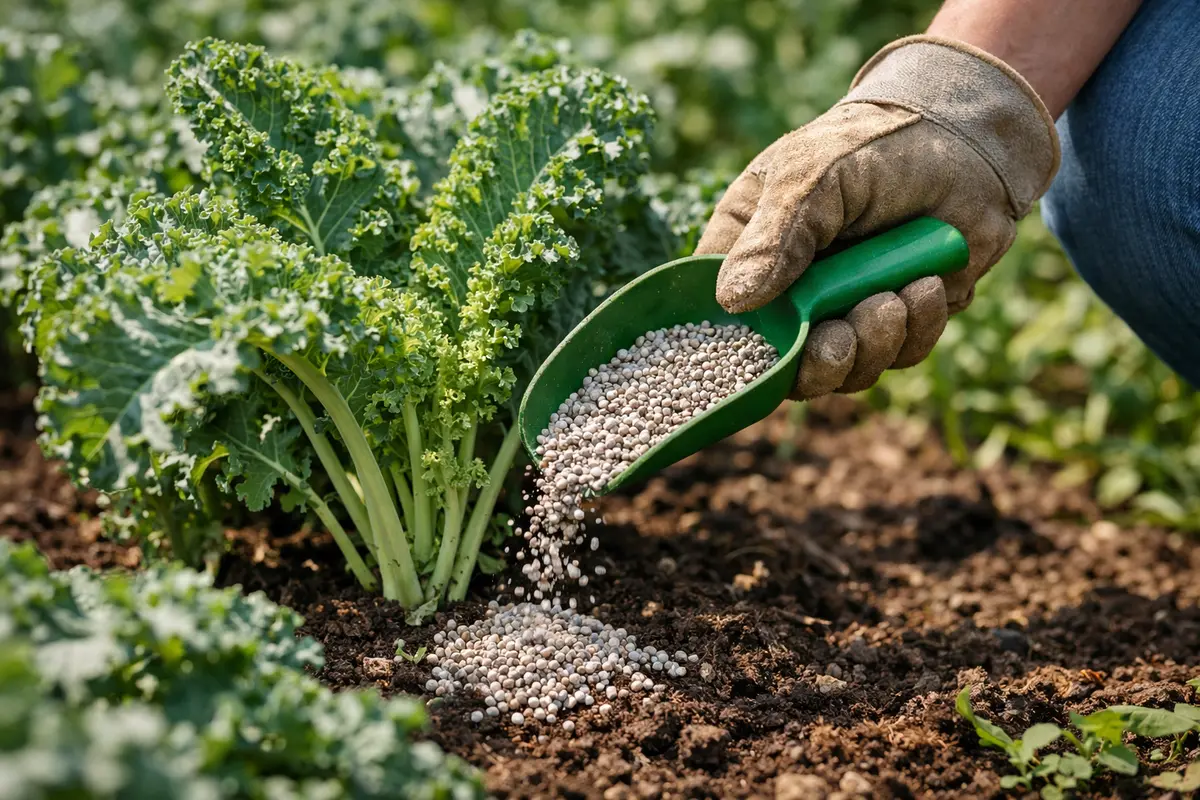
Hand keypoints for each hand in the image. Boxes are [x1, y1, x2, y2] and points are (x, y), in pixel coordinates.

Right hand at [697, 36, 1059, 399]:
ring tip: (896, 297)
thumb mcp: (810, 177)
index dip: (736, 349)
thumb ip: (774, 236)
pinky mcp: (899, 323)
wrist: (958, 139)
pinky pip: (900, 355)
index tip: (769, 349)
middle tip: (843, 338)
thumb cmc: (867, 147)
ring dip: (872, 346)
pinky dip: (916, 330)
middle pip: (784, 365)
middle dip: (818, 362)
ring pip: (845, 370)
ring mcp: (843, 312)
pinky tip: (927, 286)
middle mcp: (790, 295)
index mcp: (748, 255)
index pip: (719, 319)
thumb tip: (733, 301)